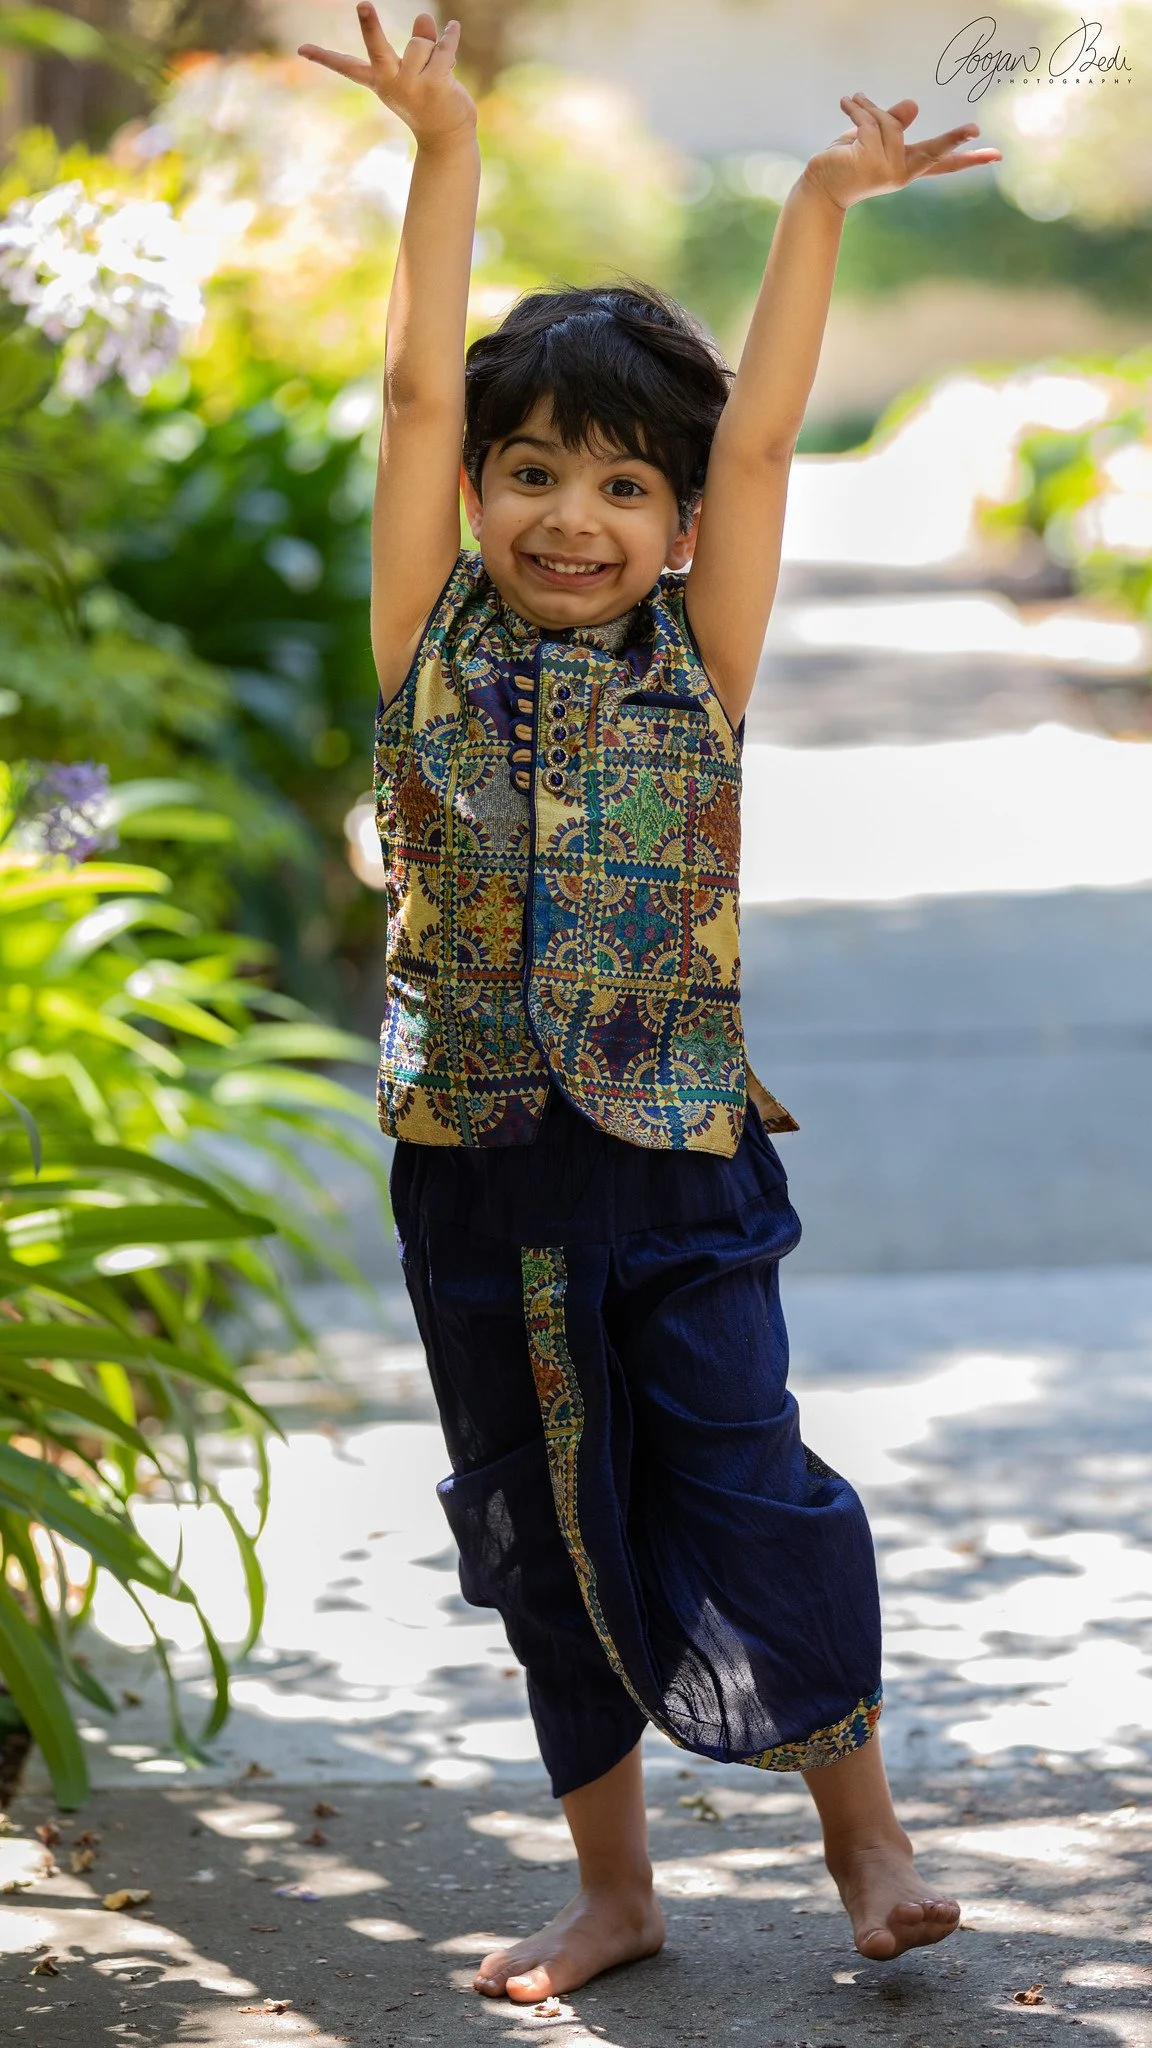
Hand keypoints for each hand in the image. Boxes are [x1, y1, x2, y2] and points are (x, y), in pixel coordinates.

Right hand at [298, 5, 475, 150]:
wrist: (447, 138)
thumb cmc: (429, 101)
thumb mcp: (417, 71)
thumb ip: (420, 41)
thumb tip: (424, 17)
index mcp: (379, 82)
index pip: (347, 67)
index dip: (324, 57)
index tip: (301, 49)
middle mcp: (391, 84)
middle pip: (378, 50)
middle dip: (370, 27)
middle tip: (362, 4)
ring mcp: (412, 87)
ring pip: (420, 43)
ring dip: (433, 48)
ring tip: (438, 68)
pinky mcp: (435, 86)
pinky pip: (443, 47)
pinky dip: (450, 36)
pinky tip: (454, 28)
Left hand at [804, 93, 1001, 210]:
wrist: (820, 186)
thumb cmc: (846, 161)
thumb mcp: (873, 138)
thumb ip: (894, 123)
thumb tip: (914, 106)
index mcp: (907, 168)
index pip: (942, 163)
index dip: (968, 158)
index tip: (995, 156)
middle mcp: (901, 173)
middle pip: (933, 151)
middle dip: (952, 139)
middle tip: (974, 130)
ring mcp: (887, 170)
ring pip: (889, 122)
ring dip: (868, 108)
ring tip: (853, 103)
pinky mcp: (869, 162)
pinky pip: (870, 121)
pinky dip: (857, 108)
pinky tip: (847, 103)